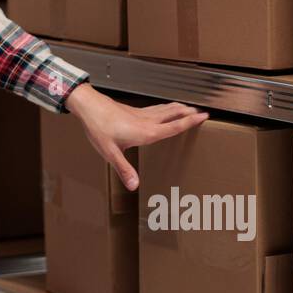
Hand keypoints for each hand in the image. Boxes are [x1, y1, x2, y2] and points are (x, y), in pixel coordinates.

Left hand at [63, 83, 208, 190]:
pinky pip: (155, 108)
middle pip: (173, 114)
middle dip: (188, 112)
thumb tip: (134, 186)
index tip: (204, 116)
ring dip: (178, 108)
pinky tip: (162, 109)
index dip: (190, 121)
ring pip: (165, 109)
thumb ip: (124, 169)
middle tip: (202, 111)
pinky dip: (165, 107)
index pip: (174, 126)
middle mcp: (147, 121)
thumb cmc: (99, 128)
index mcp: (146, 132)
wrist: (89, 107)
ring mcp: (141, 114)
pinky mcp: (133, 111)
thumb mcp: (110, 152)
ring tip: (187, 107)